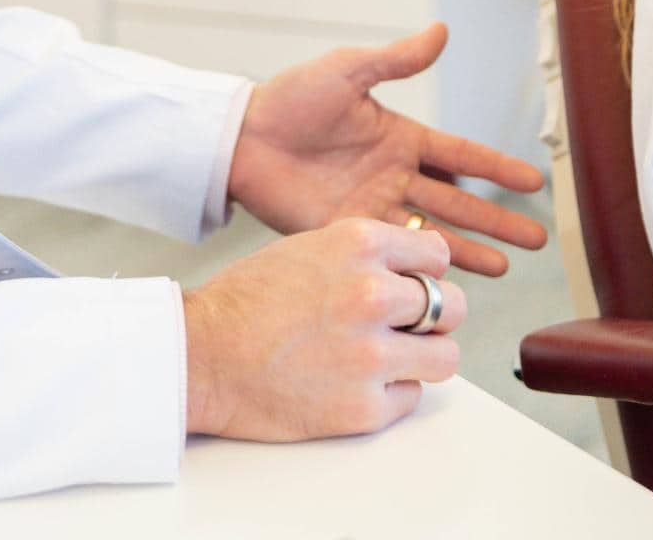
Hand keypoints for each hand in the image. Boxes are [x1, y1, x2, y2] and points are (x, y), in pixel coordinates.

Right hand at [183, 217, 464, 440]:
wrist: (199, 357)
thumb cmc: (244, 303)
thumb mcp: (309, 248)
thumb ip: (365, 255)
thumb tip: (414, 267)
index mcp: (359, 245)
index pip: (438, 255)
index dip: (426, 273)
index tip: (414, 285)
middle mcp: (372, 294)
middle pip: (453, 306)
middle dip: (435, 317)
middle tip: (408, 328)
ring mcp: (370, 355)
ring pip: (446, 357)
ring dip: (423, 359)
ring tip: (392, 359)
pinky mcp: (362, 408)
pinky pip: (411, 399)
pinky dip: (389, 396)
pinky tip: (355, 385)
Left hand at [227, 23, 547, 276]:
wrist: (240, 139)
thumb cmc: (290, 98)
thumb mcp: (348, 71)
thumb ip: (397, 59)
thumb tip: (443, 31)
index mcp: (400, 137)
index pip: (463, 156)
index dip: (498, 169)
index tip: (534, 181)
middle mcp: (394, 176)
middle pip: (460, 202)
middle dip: (499, 220)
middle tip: (538, 239)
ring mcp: (372, 208)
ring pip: (433, 233)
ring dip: (469, 250)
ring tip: (506, 269)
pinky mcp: (346, 233)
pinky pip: (393, 253)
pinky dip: (420, 268)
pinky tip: (444, 283)